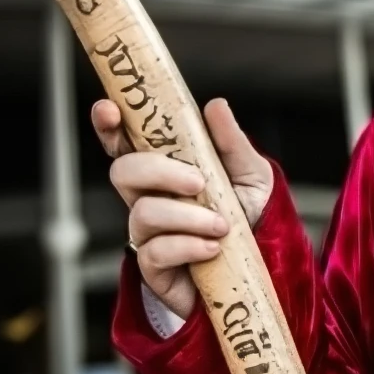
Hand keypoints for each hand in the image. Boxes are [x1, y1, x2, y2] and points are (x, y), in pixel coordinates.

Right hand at [92, 98, 273, 319]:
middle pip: (123, 171)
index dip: (109, 126)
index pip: (126, 143)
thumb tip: (216, 106)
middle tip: (198, 183)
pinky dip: (187, 247)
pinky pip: (154, 252)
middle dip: (158, 172)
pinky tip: (212, 249)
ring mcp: (149, 232)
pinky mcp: (154, 268)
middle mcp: (150, 197)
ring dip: (186, 217)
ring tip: (221, 226)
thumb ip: (231, 142)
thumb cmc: (250, 215)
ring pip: (142, 213)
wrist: (264, 264)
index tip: (109, 110)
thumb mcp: (251, 174)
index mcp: (167, 170)